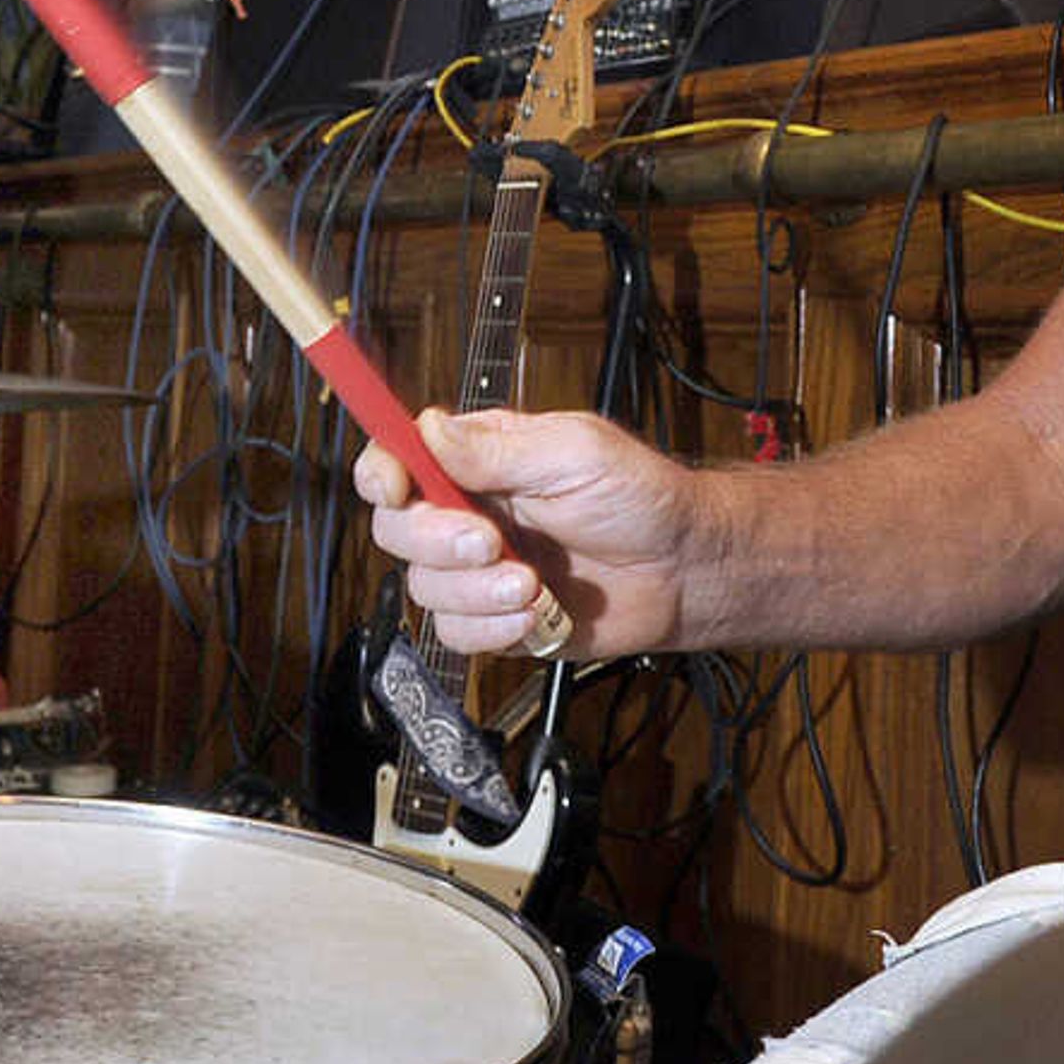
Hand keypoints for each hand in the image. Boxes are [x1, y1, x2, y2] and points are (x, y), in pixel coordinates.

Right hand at [356, 406, 699, 659]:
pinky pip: (457, 634)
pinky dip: (494, 628)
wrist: (682, 571)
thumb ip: (494, 449)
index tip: (395, 488)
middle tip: (492, 542)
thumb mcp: (574, 453)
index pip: (397, 459)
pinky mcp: (495, 618)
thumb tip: (428, 429)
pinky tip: (537, 612)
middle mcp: (469, 511)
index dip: (381, 473)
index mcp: (478, 458)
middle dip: (437, 542)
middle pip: (396, 529)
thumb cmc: (641, 497)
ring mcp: (479, 569)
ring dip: (476, 591)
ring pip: (425, 588)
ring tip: (534, 584)